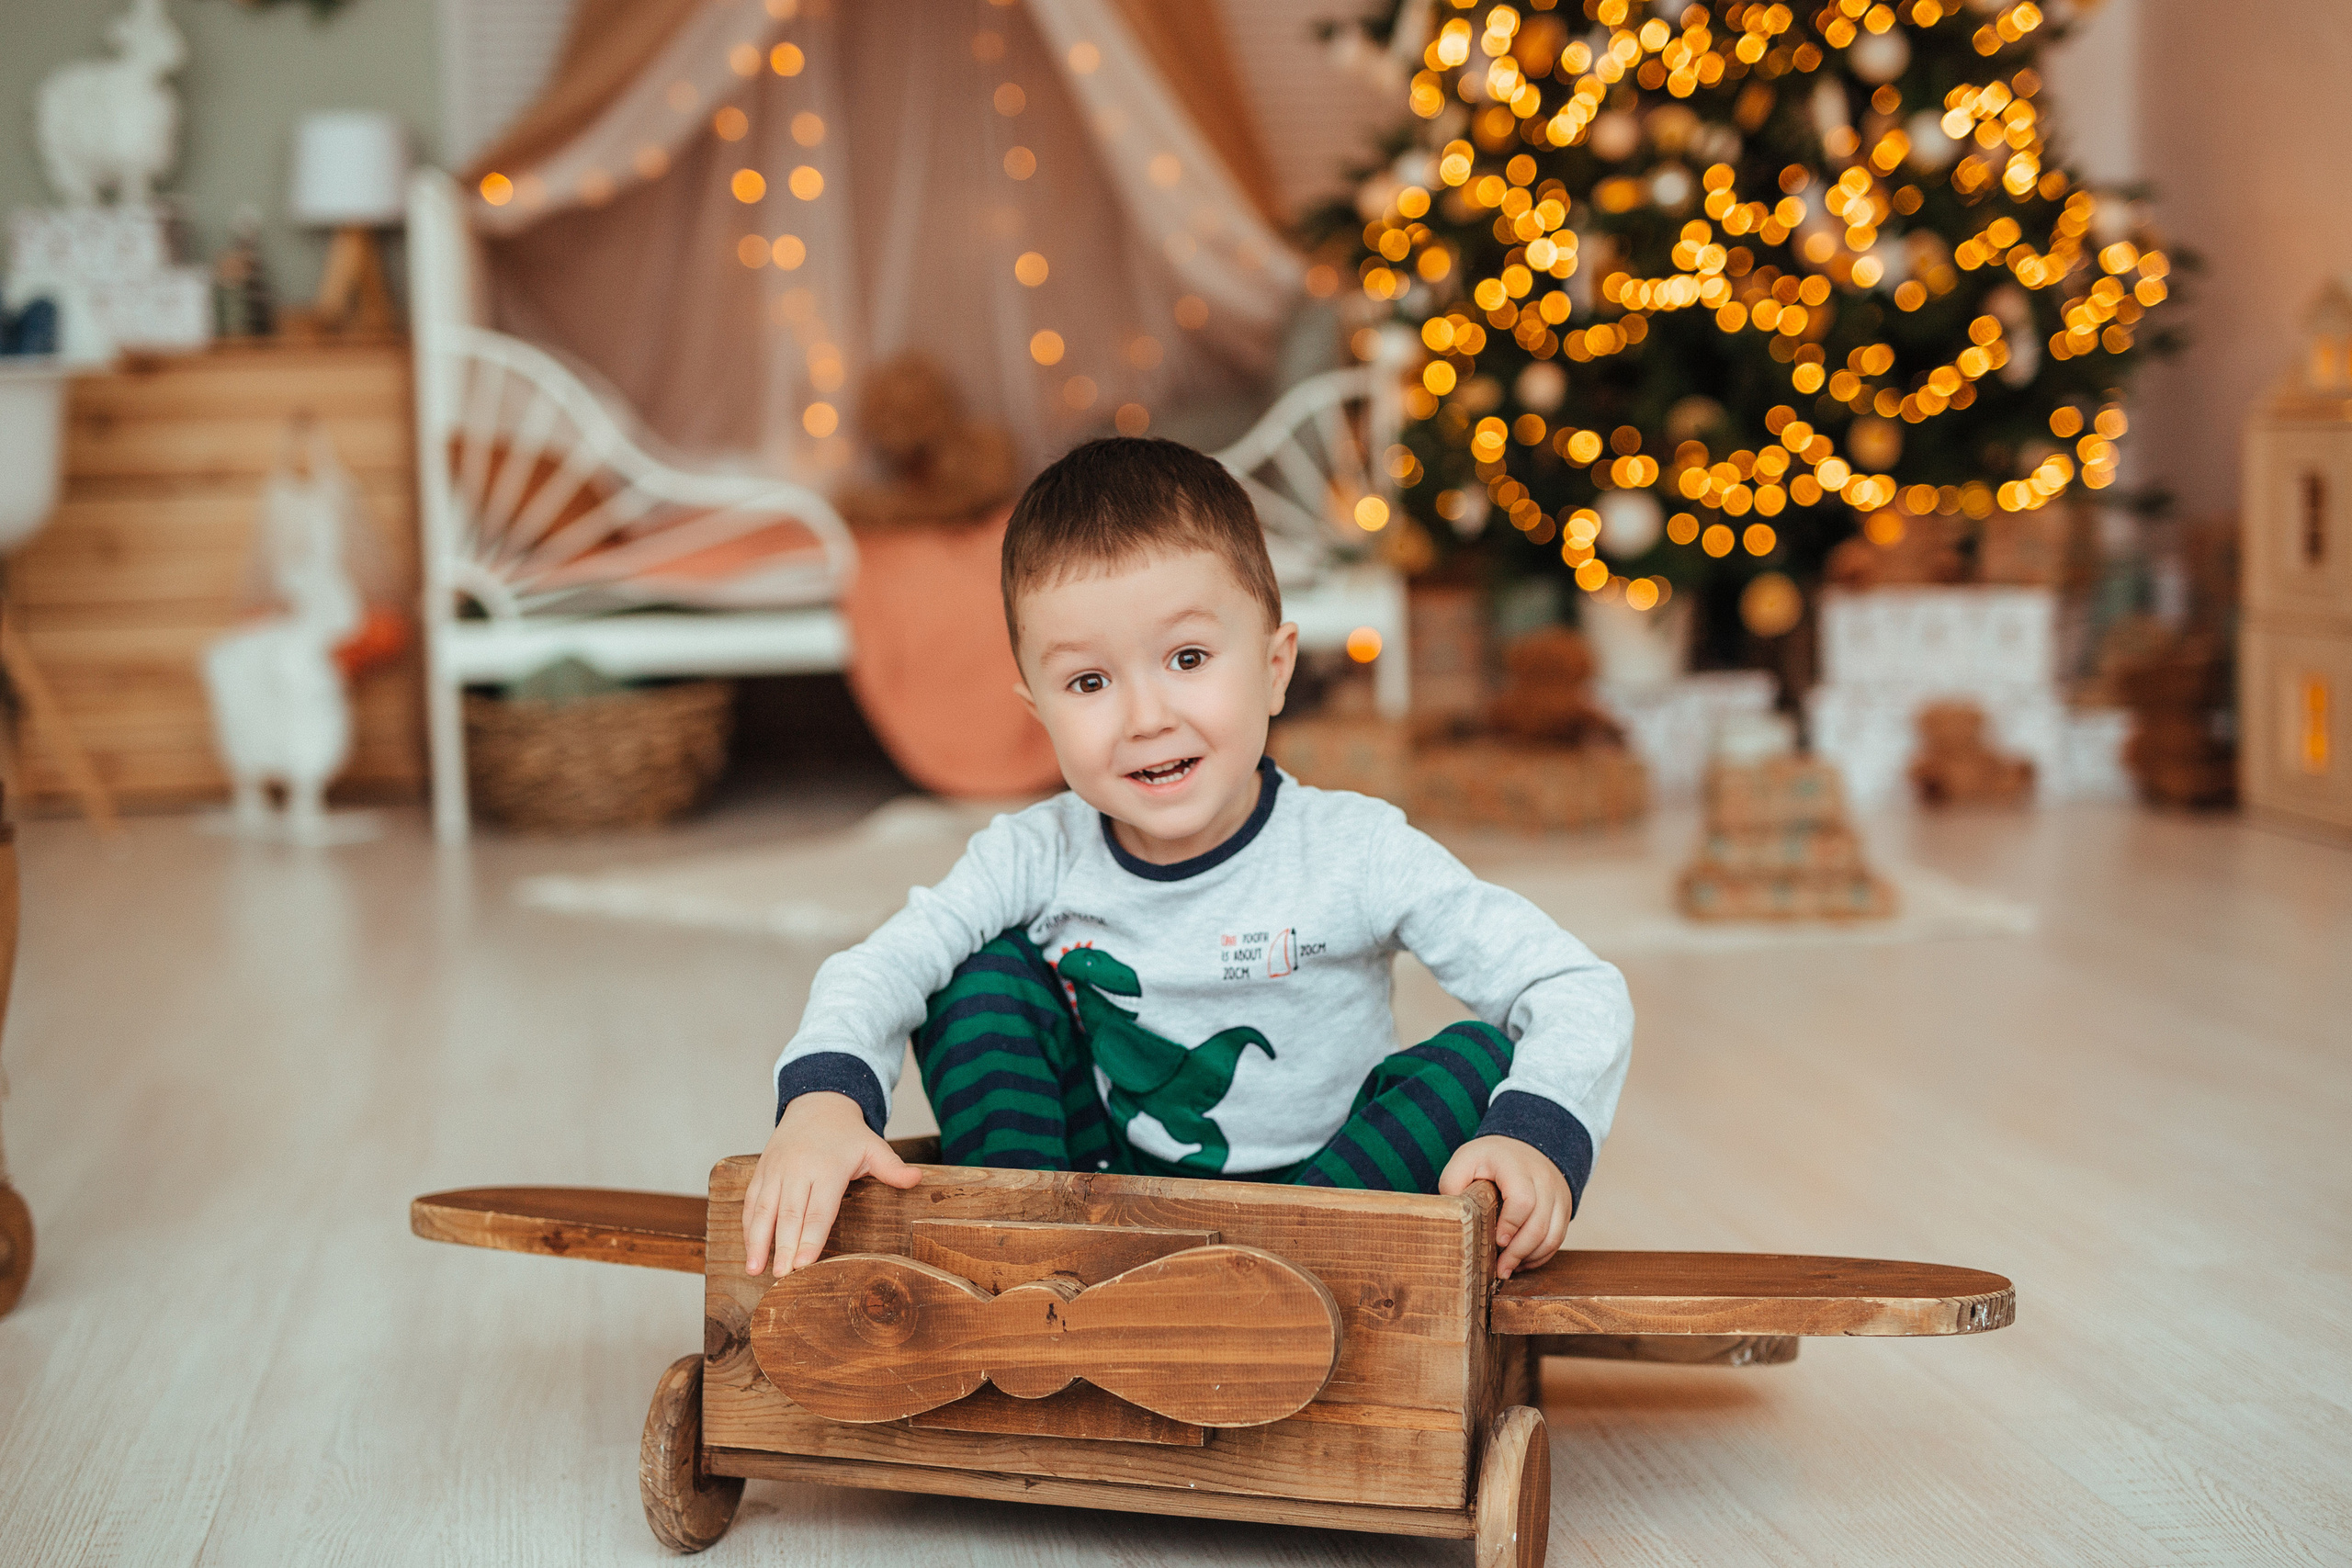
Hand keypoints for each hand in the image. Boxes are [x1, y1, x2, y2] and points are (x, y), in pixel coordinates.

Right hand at [741, 1092, 922, 1277]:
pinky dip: (747, 1225)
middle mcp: (798, 1169)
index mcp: (828, 1167)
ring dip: (757, 1240)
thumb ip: (893, 1168)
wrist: (817, 1104)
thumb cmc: (847, 1134)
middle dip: (784, 1246)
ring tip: (755, 1269)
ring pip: (763, 1208)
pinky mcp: (761, 1171)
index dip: (811, 1238)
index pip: (819, 1210)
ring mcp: (776, 1170)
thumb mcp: (873, 1147)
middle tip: (781, 1275)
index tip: (804, 1264)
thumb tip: (917, 1179)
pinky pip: (751, 1200)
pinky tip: (749, 1249)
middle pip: (790, 1214)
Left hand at [1439, 1135, 1572, 1279]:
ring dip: (1531, 1257)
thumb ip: (1453, 1183)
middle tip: (1500, 1269)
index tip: (1497, 1242)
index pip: (1522, 1200)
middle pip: (1539, 1223)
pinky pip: (1558, 1238)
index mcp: (1516, 1165)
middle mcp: (1543, 1178)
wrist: (1522, 1148)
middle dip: (1518, 1252)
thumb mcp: (1465, 1160)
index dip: (1511, 1225)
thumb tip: (1455, 1216)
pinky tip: (1521, 1261)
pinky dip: (1541, 1255)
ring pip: (1553, 1235)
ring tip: (1509, 1269)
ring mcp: (1557, 1194)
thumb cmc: (1490, 1158)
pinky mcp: (1563, 1208)